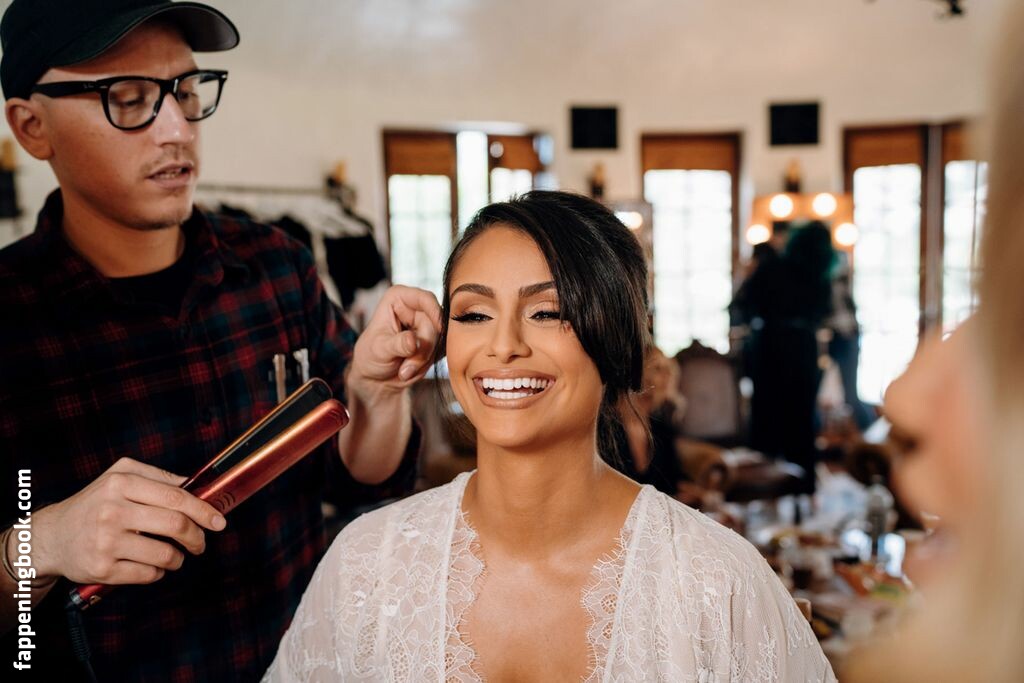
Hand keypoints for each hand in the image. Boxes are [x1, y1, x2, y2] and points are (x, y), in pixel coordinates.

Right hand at [32, 457, 225, 585]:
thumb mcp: (120, 476)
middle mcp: (112, 510)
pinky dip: (159, 572)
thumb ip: (159, 477)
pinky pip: (148, 574)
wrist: (52, 536)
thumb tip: (198, 485)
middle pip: (175, 525)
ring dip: (179, 558)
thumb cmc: (95, 503)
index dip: (203, 510)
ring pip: (165, 554)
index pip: (176, 497)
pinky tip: (153, 565)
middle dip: (197, 537)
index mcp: (121, 483)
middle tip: (201, 543)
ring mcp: (106, 541)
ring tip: (176, 556)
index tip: (219, 521)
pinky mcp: (102, 569)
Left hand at [347, 285, 441, 401]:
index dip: (435, 313)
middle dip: (422, 350)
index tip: (440, 330)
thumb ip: (398, 344)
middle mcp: (416, 309)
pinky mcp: (435, 342)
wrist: (375, 376)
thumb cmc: (371, 356)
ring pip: (440, 341)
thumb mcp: (380, 350)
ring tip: (403, 370)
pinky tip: (412, 369)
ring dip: (423, 360)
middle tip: (405, 369)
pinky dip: (428, 365)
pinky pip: (442, 352)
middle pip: (435, 324)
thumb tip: (413, 341)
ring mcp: (427, 326)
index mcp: (399, 299)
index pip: (425, 299)